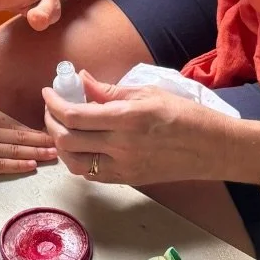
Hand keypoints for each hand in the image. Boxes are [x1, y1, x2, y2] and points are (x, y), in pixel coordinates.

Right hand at [0, 107, 56, 180]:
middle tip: (64, 143)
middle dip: (43, 140)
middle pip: (21, 135)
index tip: (54, 132)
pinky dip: (17, 164)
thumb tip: (14, 129)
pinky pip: (0, 163)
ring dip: (36, 152)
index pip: (17, 123)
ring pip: (14, 149)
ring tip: (54, 155)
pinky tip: (31, 165)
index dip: (37, 129)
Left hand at [42, 72, 230, 186]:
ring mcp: (124, 168)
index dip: (54, 104)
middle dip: (51, 122)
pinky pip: (91, 174)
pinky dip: (77, 160)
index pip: (75, 116)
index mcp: (126, 119)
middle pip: (67, 140)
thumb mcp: (147, 93)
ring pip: (74, 163)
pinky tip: (80, 145)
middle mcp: (121, 146)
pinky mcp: (128, 180)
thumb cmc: (183, 114)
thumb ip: (109, 91)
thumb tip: (81, 80)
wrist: (211, 148)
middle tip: (52, 108)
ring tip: (62, 127)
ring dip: (60, 145)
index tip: (48, 92)